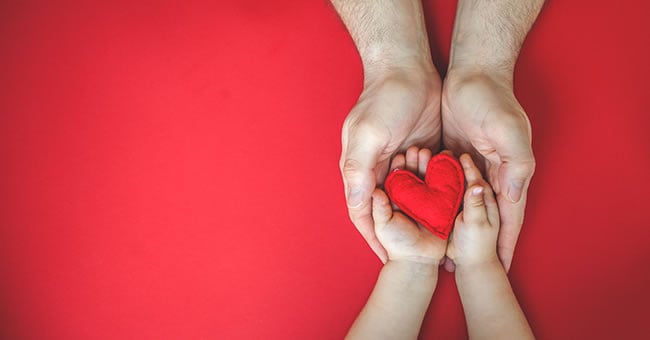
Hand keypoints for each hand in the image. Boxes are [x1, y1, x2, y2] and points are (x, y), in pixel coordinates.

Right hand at [341, 67, 441, 262]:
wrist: (408, 68)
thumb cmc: (383, 99)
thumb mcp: (367, 134)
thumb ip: (359, 169)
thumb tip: (357, 203)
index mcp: (360, 169)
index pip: (362, 212)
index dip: (373, 236)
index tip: (386, 259)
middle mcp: (378, 170)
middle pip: (385, 210)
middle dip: (399, 233)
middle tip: (417, 255)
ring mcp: (400, 163)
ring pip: (408, 200)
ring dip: (420, 217)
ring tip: (438, 239)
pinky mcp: (421, 154)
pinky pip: (427, 183)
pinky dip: (436, 198)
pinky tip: (450, 212)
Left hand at [441, 69, 534, 270]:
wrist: (471, 72)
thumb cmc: (494, 100)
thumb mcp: (509, 132)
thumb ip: (516, 164)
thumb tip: (514, 196)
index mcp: (507, 174)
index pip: (508, 216)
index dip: (505, 242)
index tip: (501, 268)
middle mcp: (488, 175)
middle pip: (483, 216)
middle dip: (475, 242)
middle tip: (461, 267)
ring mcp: (468, 168)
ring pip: (461, 205)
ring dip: (453, 227)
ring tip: (440, 251)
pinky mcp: (449, 158)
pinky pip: (442, 187)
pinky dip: (436, 204)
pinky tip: (424, 220)